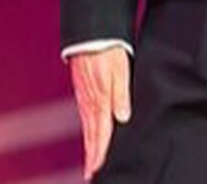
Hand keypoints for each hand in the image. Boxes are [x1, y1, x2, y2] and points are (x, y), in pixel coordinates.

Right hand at [70, 47, 130, 179]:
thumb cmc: (109, 52)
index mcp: (100, 100)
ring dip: (90, 145)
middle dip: (92, 155)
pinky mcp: (84, 92)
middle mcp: (90, 102)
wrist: (92, 36)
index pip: (101, 132)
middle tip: (92, 174)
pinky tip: (90, 135)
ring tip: (91, 162)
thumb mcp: (120, 70)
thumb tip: (122, 118)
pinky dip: (88, 131)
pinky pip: (86, 117)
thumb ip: (121, 94)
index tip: (98, 170)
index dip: (100, 152)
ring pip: (88, 128)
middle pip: (91, 135)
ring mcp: (85, 98)